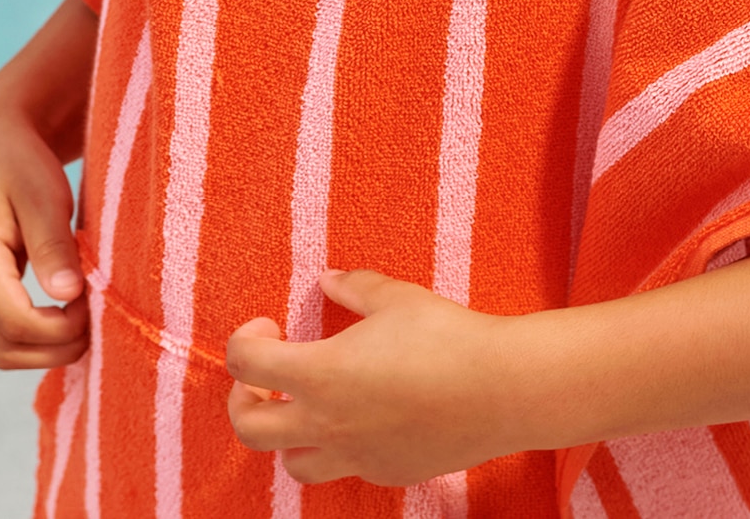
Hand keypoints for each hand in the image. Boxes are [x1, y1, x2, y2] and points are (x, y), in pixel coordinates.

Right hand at [0, 0, 96, 368]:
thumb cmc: (21, 157)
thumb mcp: (43, 192)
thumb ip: (52, 243)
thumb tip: (67, 296)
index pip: (16, 327)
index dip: (61, 330)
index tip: (95, 301)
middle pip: (5, 350)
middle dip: (56, 346)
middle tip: (96, 314)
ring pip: (3, 349)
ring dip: (47, 346)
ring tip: (84, 311)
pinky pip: (4, 332)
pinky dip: (37, 335)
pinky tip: (69, 309)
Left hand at [225, 270, 525, 486]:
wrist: (506, 390)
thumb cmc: (448, 336)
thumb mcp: (394, 296)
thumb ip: (352, 286)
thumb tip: (328, 279)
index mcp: (320, 375)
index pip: (243, 364)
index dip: (245, 339)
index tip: (271, 325)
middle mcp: (329, 424)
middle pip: (248, 429)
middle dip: (243, 400)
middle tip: (266, 375)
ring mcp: (358, 456)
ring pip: (292, 464)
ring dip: (287, 435)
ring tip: (309, 403)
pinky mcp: (389, 471)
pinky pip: (345, 468)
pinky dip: (339, 446)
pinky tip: (364, 416)